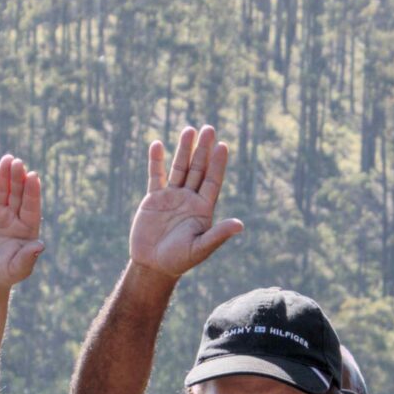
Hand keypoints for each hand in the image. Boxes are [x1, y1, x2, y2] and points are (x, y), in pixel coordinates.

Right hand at [0, 157, 44, 291]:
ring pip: (1, 191)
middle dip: (17, 178)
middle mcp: (13, 217)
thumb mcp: (17, 269)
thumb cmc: (3, 275)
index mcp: (27, 228)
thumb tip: (40, 245)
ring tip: (7, 159)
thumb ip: (28, 257)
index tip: (34, 176)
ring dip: (4, 175)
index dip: (32, 191)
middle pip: (16, 193)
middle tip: (18, 162)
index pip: (31, 206)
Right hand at [128, 126, 241, 282]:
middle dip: (203, 149)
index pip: (213, 181)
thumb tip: (240, 225)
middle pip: (198, 169)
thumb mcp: (201, 248)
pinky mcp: (154, 198)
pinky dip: (156, 161)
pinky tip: (158, 145)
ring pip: (179, 168)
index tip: (223, 146)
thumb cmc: (180, 260)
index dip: (218, 164)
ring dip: (184, 150)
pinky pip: (155, 176)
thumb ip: (218, 234)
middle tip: (209, 128)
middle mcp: (189, 198)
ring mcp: (172, 196)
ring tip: (189, 130)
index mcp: (203, 208)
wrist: (154, 265)